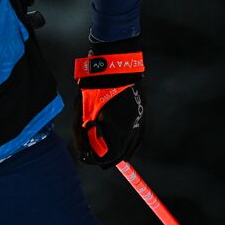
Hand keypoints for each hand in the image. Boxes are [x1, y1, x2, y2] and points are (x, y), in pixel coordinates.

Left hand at [72, 37, 144, 166]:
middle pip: (122, 154)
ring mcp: (140, 119)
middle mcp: (132, 127)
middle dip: (107, 159)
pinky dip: (131, 144)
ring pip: (133, 146)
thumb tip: (83, 151)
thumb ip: (81, 134)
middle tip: (95, 160)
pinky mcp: (143, 112)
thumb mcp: (81, 111)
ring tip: (108, 157)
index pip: (109, 155)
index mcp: (117, 128)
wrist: (114, 64)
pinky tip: (124, 147)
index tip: (86, 156)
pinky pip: (139, 135)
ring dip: (120, 153)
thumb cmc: (94, 86)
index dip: (95, 159)